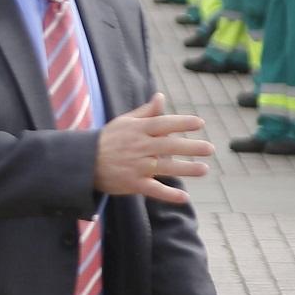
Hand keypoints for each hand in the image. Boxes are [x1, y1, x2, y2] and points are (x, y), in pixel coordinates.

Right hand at [96, 94, 214, 203]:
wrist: (84, 162)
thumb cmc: (109, 139)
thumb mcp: (125, 122)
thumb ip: (147, 112)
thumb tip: (161, 97)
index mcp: (138, 129)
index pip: (163, 124)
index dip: (181, 123)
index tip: (200, 123)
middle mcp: (139, 147)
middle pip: (168, 145)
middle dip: (191, 147)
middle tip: (210, 148)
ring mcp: (136, 166)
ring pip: (165, 167)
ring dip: (186, 169)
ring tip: (204, 169)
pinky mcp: (133, 184)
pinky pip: (153, 189)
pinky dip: (168, 194)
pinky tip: (184, 197)